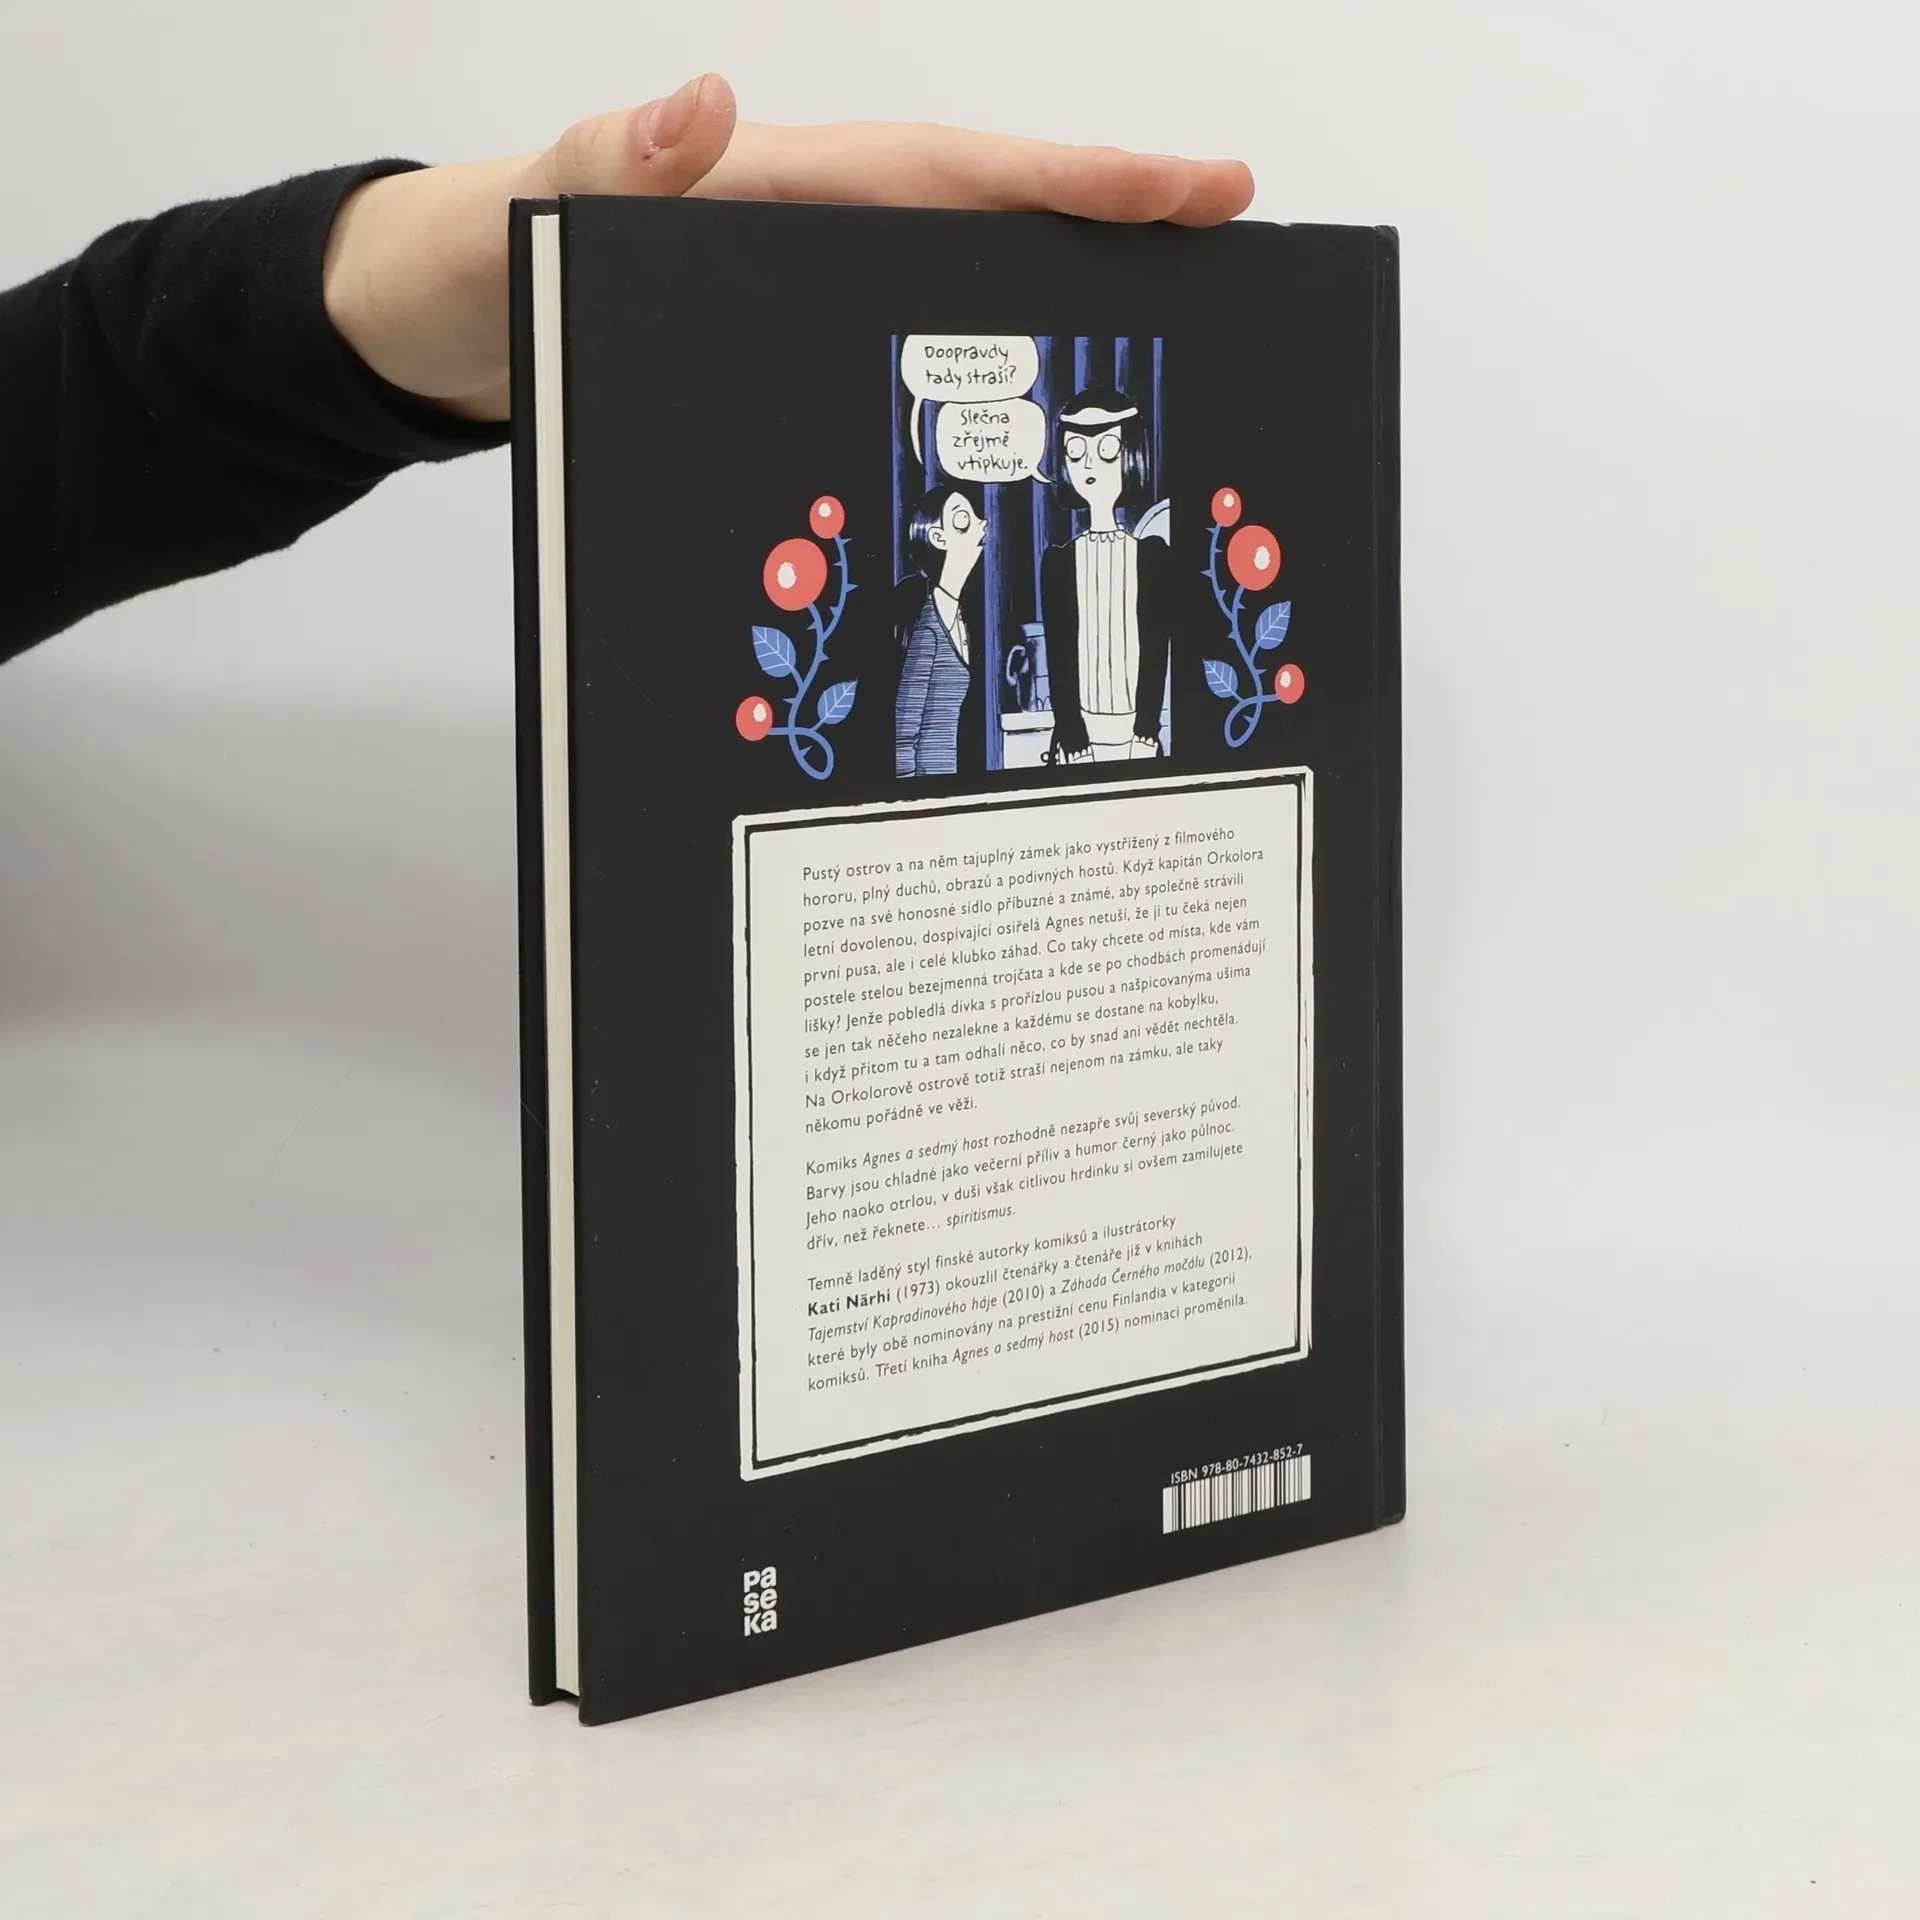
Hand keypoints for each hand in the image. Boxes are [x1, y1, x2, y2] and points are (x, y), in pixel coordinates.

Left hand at [322, 74, 1253, 421]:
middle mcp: (815, 228)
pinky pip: (902, 354)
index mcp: (785, 184)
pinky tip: (1024, 430)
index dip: (1080, 178)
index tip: (1196, 189)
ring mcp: (807, 289)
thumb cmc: (484, 255)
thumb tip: (706, 102)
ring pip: (959, 286)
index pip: (959, 170)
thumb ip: (616, 163)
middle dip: (1115, 227)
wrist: (434, 321)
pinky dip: (977, 378)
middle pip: (992, 218)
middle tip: (1235, 248)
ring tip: (1173, 341)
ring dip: (1062, 303)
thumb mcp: (539, 206)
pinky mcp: (786, 346)